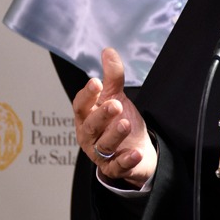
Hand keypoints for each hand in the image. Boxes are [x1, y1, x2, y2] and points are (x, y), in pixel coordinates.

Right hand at [73, 47, 156, 187]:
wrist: (137, 151)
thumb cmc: (120, 122)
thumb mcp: (117, 98)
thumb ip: (113, 77)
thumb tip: (108, 51)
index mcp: (87, 116)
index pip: (81, 105)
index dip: (87, 95)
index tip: (96, 82)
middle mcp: (89, 135)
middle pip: (91, 125)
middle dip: (101, 115)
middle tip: (115, 105)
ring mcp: (100, 153)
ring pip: (103, 145)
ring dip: (114, 134)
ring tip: (126, 123)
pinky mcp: (114, 168)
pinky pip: (118, 166)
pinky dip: (126, 160)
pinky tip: (135, 152)